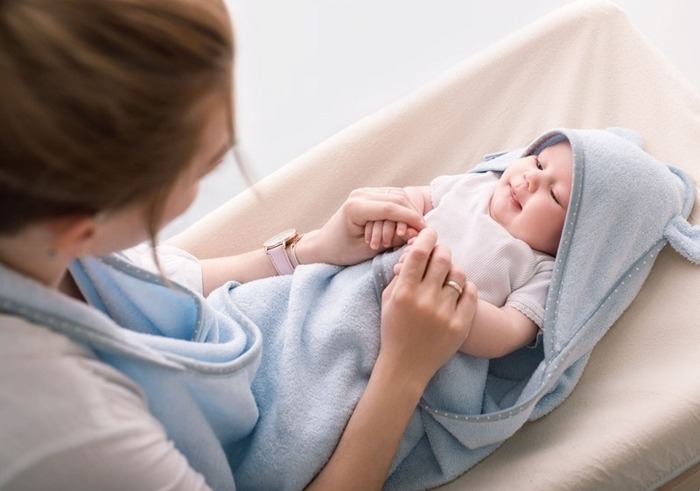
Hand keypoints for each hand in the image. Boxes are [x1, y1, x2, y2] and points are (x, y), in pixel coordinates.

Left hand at [298, 187, 425, 265]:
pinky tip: (407, 223)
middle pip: (397, 198)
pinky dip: (403, 209)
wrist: (325, 244)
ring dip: (409, 211)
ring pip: (397, 195)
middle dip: (413, 215)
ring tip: (415, 229)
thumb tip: (415, 233)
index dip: (411, 219)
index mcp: (355, 207)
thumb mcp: (367, 250)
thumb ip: (391, 239)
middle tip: (423, 232)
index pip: (391, 208)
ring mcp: (364, 192)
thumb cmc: (342, 251)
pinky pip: (392, 197)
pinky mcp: (368, 194)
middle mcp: (359, 194)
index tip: (425, 231)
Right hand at [378, 229, 477, 387]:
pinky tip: (458, 291)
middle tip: (440, 253)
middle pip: (442, 258)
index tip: (430, 233)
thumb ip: (400, 275)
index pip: (418, 253)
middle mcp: (424, 300)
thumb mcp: (388, 300)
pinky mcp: (460, 325)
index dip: (426, 238)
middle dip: (441, 250)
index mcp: (403, 293)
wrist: (405, 366)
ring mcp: (444, 313)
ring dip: (453, 269)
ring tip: (448, 276)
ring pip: (459, 274)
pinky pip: (471, 293)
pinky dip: (466, 287)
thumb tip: (415, 250)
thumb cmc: (394, 330)